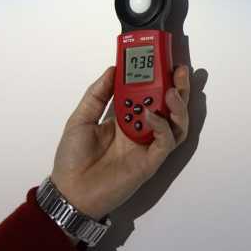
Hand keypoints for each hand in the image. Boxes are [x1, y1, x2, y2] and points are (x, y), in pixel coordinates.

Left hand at [50, 65, 189, 219]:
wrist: (70, 191)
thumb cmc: (72, 157)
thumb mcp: (81, 117)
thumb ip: (98, 94)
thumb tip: (113, 68)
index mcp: (125, 119)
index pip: (147, 94)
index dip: (156, 78)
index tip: (160, 60)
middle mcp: (141, 130)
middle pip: (168, 107)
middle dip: (177, 88)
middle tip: (181, 70)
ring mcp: (148, 146)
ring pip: (175, 124)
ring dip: (177, 106)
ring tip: (171, 90)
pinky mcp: (151, 162)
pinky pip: (166, 141)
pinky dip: (163, 126)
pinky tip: (152, 115)